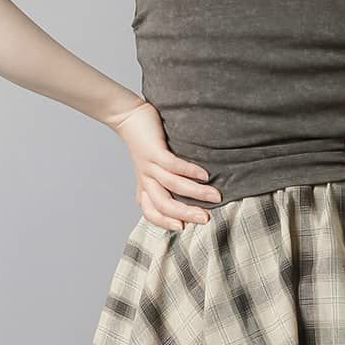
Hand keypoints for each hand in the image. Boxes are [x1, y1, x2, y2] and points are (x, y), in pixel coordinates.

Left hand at [106, 101, 221, 230]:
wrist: (128, 116)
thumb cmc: (145, 142)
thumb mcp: (150, 168)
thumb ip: (162, 183)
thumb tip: (185, 197)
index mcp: (145, 187)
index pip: (150, 212)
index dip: (164, 223)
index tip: (184, 227)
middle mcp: (146, 180)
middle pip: (163, 205)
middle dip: (186, 214)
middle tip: (206, 219)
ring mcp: (149, 166)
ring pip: (172, 186)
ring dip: (195, 193)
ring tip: (215, 196)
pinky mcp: (154, 151)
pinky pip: (173, 165)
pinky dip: (190, 171)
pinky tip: (204, 175)